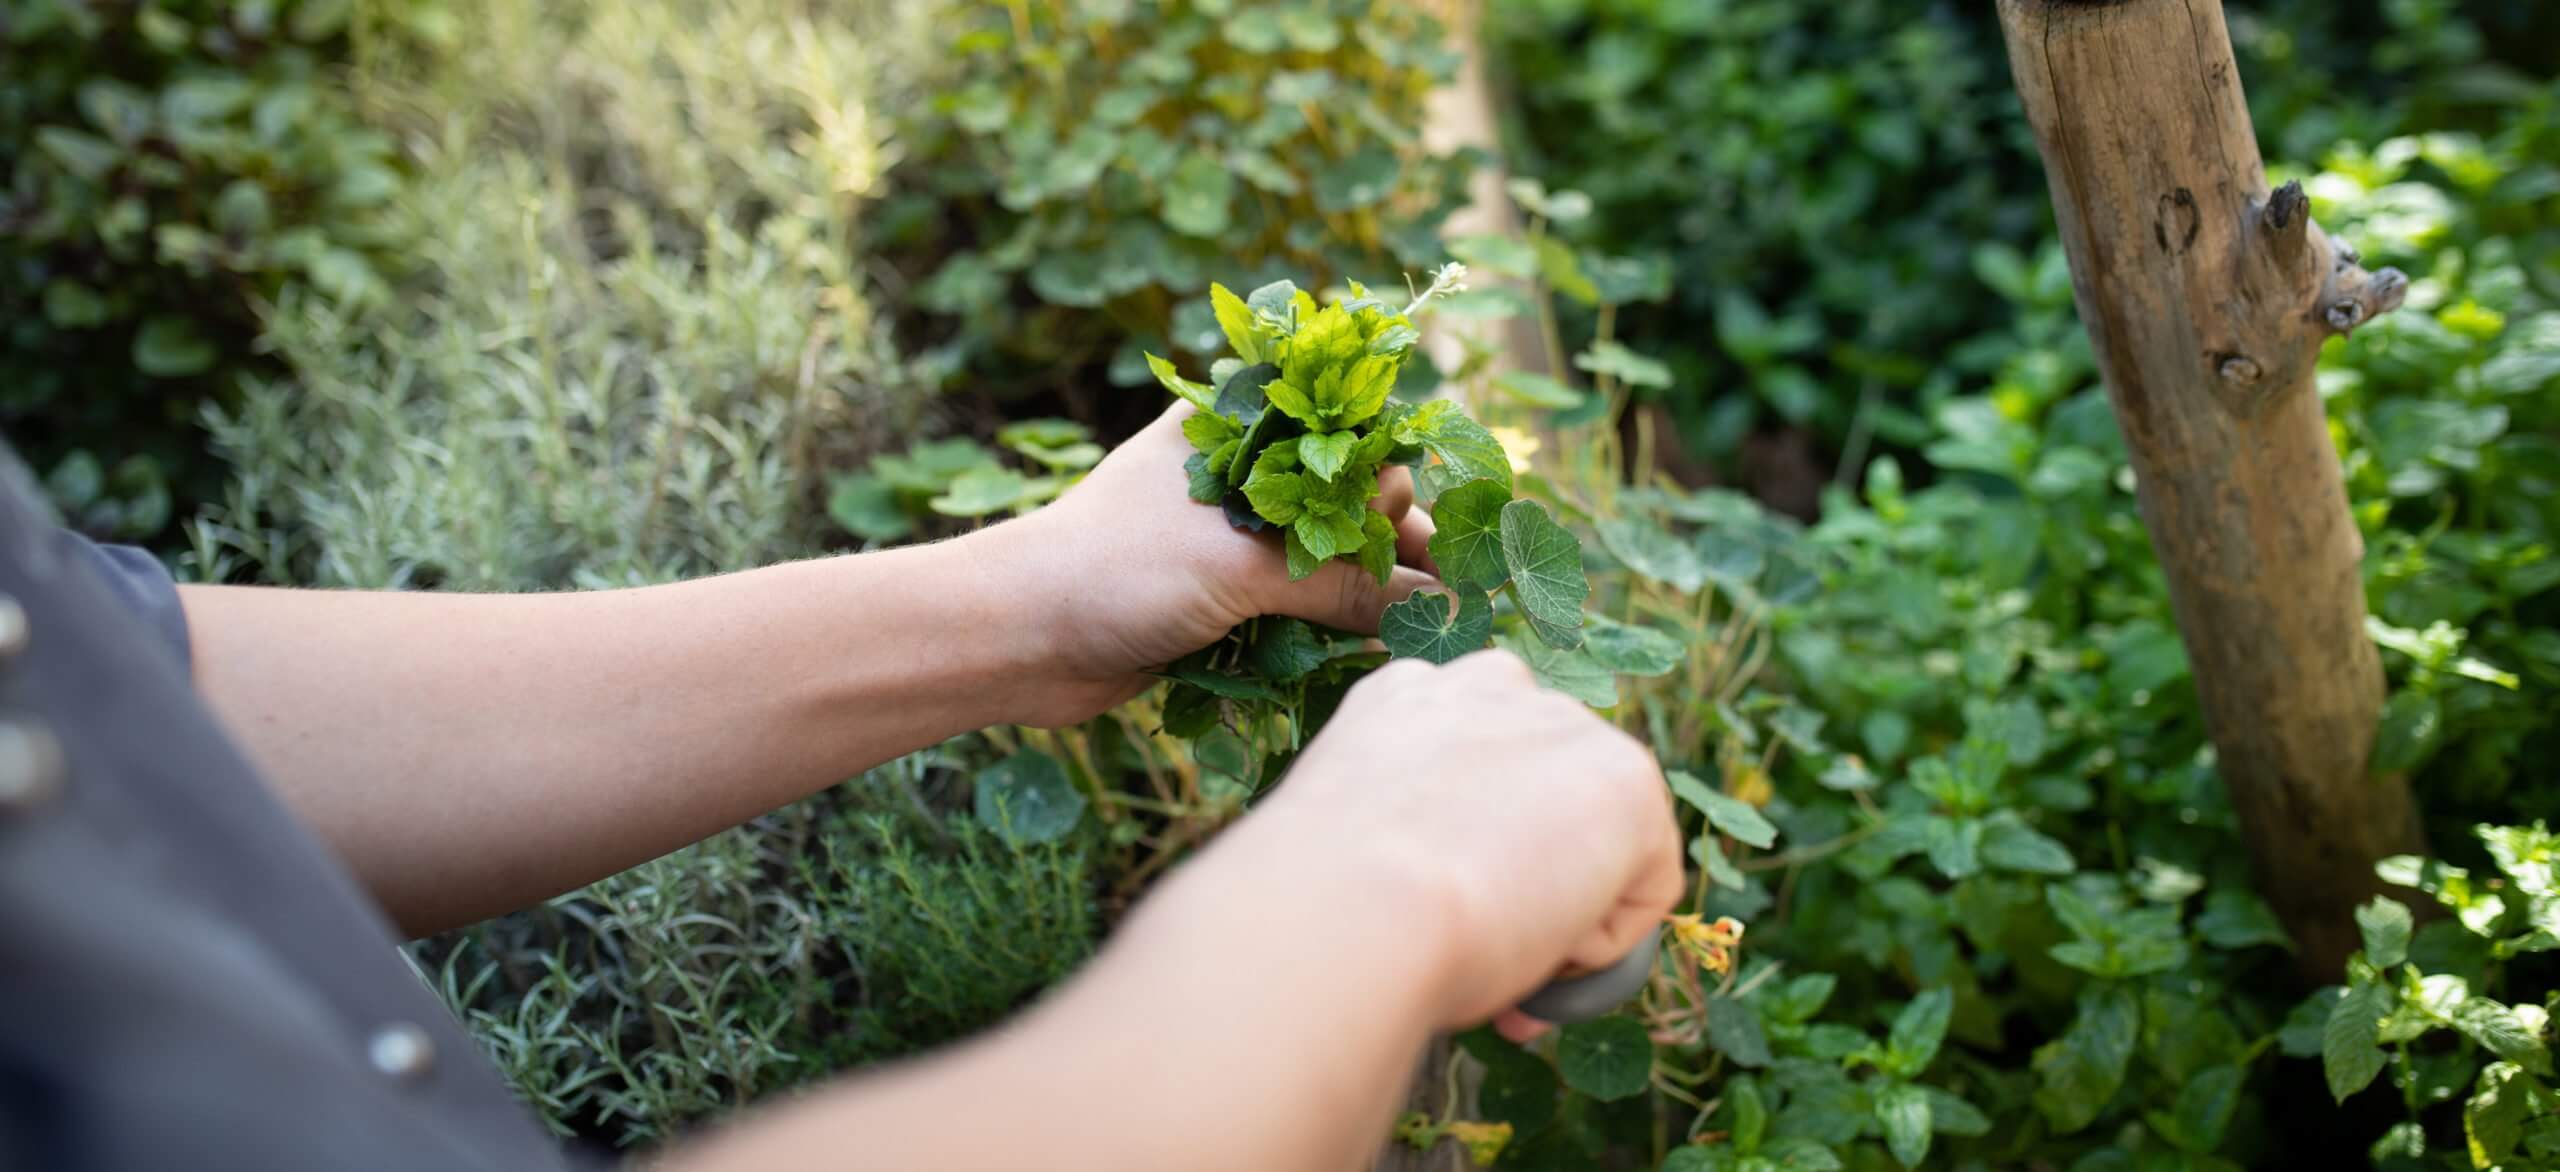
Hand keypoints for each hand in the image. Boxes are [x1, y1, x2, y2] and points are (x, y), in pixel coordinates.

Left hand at [965, 402, 1440, 726]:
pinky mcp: (1217, 599)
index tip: (1438, 540)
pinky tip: (1369, 656)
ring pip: (1322, 562)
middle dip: (1394, 549)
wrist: (1017, 637)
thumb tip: (1437, 606)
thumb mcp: (1241, 567)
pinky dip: (1328, 631)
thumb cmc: (1120, 569)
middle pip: (1344, 504)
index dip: (1398, 485)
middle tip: (1446, 598)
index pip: (1348, 440)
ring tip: (1424, 634)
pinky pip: (1293, 610)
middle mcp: (1240, 476)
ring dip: (1367, 598)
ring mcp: (1227, 540)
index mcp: (1240, 429)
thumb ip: (1342, 583)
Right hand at [1199, 650, 1685, 1030]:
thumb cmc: (1327, 905)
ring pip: (1599, 841)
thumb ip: (1408, 842)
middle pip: (1547, 794)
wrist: (1350, 907)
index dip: (1473, 851)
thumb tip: (1450, 900)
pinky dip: (1601, 942)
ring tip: (1503, 950)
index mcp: (1406, 697)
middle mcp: (1488, 688)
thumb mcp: (1360, 846)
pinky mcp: (1627, 779)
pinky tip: (1537, 945)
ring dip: (1567, 906)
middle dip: (1532, 872)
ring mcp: (1565, 725)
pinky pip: (1644, 887)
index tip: (1443, 912)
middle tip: (1486, 948)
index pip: (1477, 765)